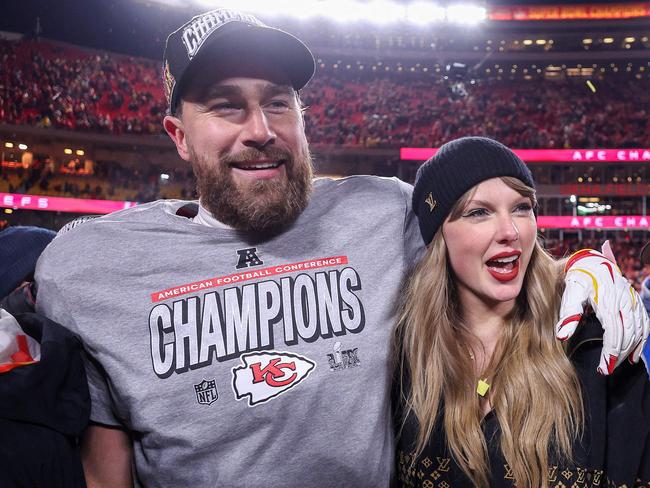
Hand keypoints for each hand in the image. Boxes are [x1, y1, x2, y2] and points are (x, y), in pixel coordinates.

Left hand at [556, 241, 649, 374]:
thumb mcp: (570, 294)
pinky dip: (641, 340)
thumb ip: (568, 315)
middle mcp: (624, 301)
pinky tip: (634, 355)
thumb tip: (562, 337)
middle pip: (627, 334)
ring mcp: (632, 301)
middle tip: (607, 371)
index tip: (603, 369)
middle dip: (618, 355)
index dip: (610, 353)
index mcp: (608, 301)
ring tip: (618, 364)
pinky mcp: (635, 302)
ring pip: (638, 331)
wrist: (591, 262)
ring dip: (630, 350)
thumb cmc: (578, 280)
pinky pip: (644, 323)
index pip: (614, 333)